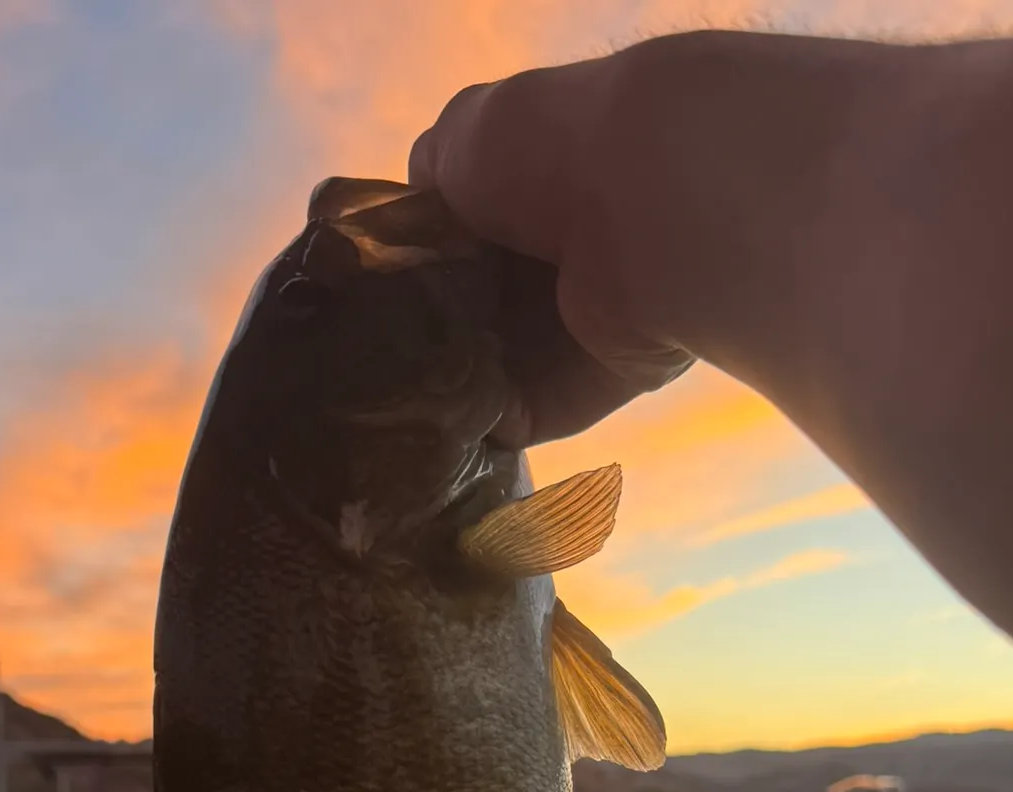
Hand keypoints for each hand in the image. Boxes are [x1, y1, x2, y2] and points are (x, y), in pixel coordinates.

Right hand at [409, 56, 694, 447]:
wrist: (641, 204)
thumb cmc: (540, 156)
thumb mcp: (460, 139)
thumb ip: (434, 173)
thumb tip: (418, 214)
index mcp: (532, 184)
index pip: (465, 236)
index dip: (417, 266)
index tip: (371, 299)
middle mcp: (563, 251)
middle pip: (484, 305)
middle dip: (434, 332)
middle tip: (378, 361)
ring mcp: (590, 317)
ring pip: (509, 363)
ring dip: (459, 385)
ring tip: (398, 406)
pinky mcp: (607, 376)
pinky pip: (540, 411)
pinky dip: (496, 422)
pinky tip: (446, 429)